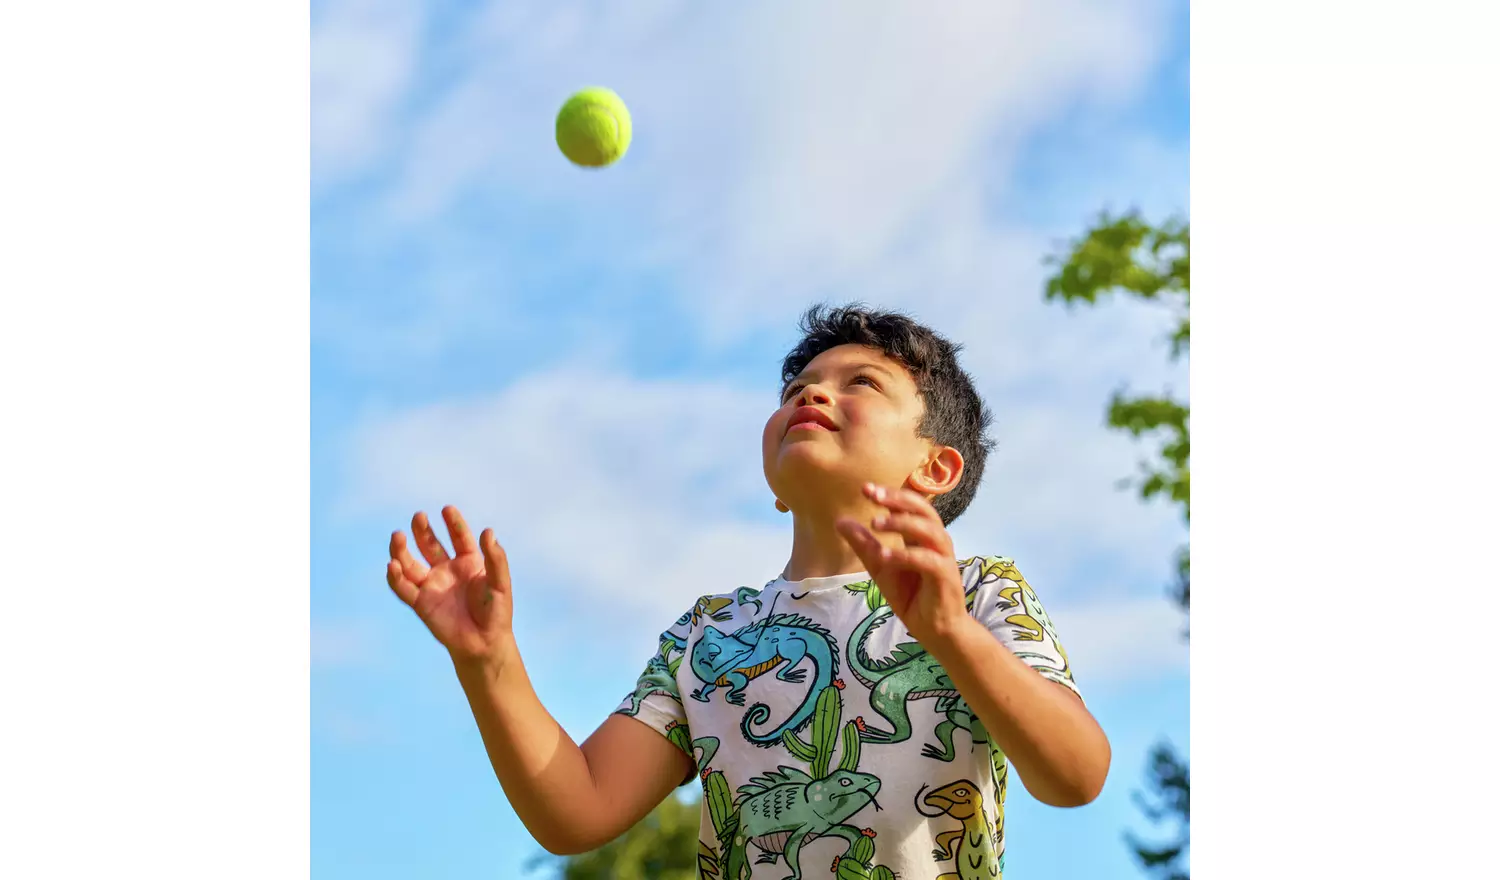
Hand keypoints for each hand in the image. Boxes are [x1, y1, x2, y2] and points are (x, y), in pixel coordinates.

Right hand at [386, 506, 515, 669]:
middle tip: (419, 516)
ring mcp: (432, 585)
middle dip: (423, 530)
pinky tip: (392, 565)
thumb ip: (496, 558)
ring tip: (397, 536)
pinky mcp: (421, 603)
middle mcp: (447, 570)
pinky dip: (395, 577)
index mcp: (468, 562)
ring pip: (411, 563)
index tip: (447, 509)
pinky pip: (404, 588)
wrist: (485, 643)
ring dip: (402, 550)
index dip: (453, 523)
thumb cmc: (497, 613)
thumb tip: (488, 531)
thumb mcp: (500, 583)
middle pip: (430, 545)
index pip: (459, 537)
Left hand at [835, 483, 970, 646]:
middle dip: (898, 500)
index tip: (865, 489)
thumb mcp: (880, 567)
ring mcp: (944, 558)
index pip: (910, 506)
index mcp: (922, 535)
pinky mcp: (946, 578)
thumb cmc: (911, 595)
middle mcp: (936, 542)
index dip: (890, 494)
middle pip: (923, 510)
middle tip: (873, 496)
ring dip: (902, 523)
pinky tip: (885, 557)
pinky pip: (928, 561)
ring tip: (874, 523)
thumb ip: (864, 544)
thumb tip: (840, 521)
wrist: (933, 629)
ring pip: (930, 530)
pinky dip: (906, 556)